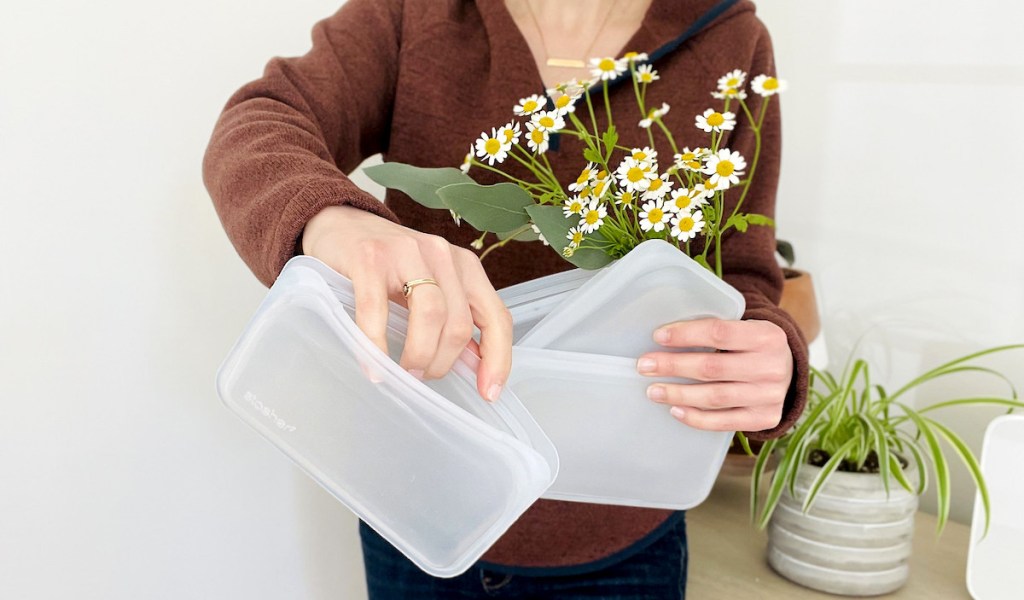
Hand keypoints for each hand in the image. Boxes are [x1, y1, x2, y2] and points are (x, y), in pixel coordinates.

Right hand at [302, 205, 511, 401]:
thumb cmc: (389, 266)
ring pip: (430, 315)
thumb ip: (453, 321)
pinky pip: (377, 311)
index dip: (497, 358)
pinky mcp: (369, 258)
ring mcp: (406, 252)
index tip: (488, 393)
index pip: (496, 316)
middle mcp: (442, 255)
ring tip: (404, 371)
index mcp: (465, 266)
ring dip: (418, 354)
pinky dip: (376, 346)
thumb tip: (474, 366)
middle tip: (422, 374)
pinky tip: (373, 367)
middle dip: (443, 362)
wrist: (341, 223)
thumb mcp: (429, 288)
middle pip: (459, 323)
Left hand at [636, 318, 791, 431]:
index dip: (686, 335)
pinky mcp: (764, 418)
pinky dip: (696, 417)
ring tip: (654, 390)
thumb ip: (715, 331)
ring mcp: (769, 396)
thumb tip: (664, 337)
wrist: (788, 370)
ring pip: (715, 397)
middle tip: (645, 365)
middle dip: (673, 366)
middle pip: (713, 368)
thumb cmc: (754, 346)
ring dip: (678, 394)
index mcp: (767, 336)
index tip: (658, 336)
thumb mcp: (746, 328)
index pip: (720, 333)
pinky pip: (723, 421)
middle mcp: (772, 367)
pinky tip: (675, 409)